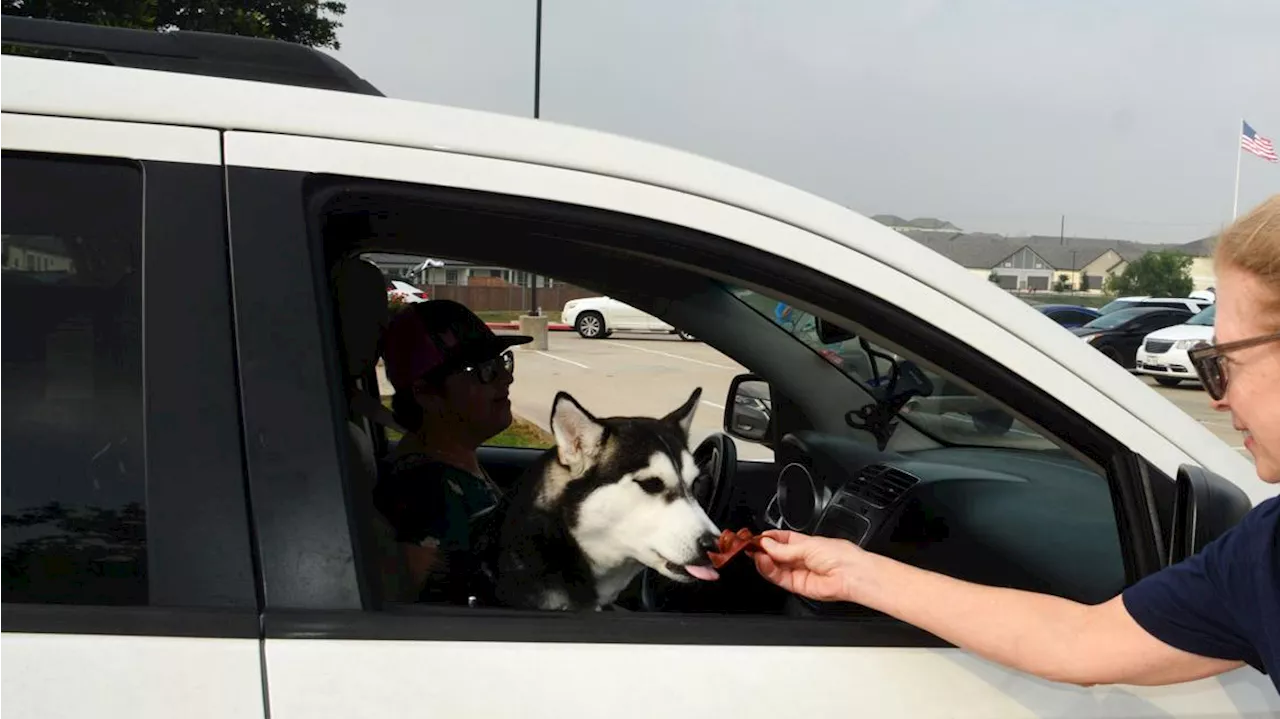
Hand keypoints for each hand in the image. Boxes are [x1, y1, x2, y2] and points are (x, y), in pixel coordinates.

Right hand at [752, 530, 866, 602]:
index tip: (757, 537)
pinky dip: (768, 570)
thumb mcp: (808, 545)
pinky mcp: (797, 586)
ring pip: (774, 567)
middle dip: (763, 549)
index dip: (769, 538)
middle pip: (776, 554)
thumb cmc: (841, 556)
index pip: (782, 540)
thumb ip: (784, 547)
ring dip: (763, 560)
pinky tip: (763, 561)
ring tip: (756, 553)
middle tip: (751, 545)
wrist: (851, 575)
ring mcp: (799, 572)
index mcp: (806, 544)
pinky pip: (778, 577)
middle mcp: (801, 558)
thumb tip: (767, 543)